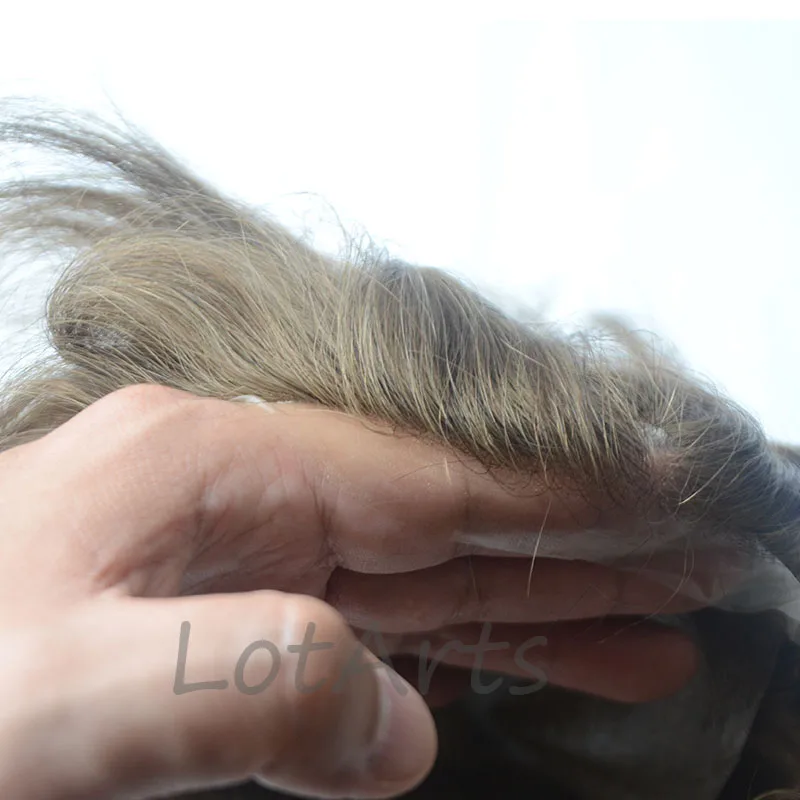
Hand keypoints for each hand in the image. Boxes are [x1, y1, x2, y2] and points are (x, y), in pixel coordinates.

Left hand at [0, 384, 699, 798]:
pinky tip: (524, 656)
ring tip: (646, 633)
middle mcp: (239, 491)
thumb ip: (244, 685)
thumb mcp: (65, 696)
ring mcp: (239, 548)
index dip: (549, 496)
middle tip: (687, 569)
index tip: (655, 499)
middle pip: (445, 521)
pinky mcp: (232, 610)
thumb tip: (393, 724)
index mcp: (210, 468)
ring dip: (533, 604)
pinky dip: (457, 641)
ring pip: (421, 574)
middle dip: (571, 548)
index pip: (426, 479)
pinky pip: (373, 619)